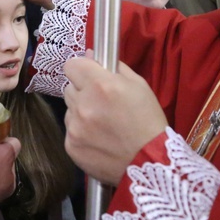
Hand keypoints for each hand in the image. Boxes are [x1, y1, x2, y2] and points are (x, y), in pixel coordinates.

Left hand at [63, 57, 167, 185]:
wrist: (150, 163)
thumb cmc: (148, 121)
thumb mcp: (139, 85)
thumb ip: (113, 67)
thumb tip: (89, 55)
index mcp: (101, 84)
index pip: (71, 65)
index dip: (81, 69)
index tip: (88, 76)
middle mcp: (83, 104)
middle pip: (69, 87)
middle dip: (82, 92)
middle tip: (102, 104)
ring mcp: (75, 126)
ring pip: (69, 110)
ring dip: (81, 113)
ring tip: (103, 125)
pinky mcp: (71, 146)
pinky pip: (70, 131)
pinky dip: (81, 133)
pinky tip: (99, 140)